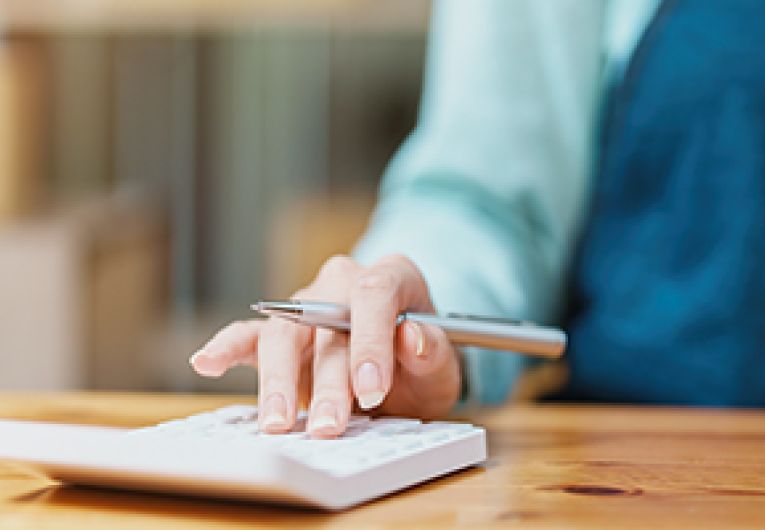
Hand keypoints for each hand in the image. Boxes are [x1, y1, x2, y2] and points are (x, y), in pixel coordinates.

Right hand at [189, 254, 461, 437]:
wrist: (400, 358)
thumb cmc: (421, 361)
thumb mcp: (442, 363)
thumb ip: (433, 351)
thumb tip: (411, 338)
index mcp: (391, 277)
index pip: (375, 293)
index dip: (371, 340)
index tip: (373, 390)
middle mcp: (343, 283)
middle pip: (324, 320)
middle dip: (328, 378)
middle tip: (330, 426)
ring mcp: (306, 305)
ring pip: (283, 333)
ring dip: (280, 380)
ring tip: (278, 423)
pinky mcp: (280, 333)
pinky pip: (248, 334)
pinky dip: (227, 347)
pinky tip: (206, 361)